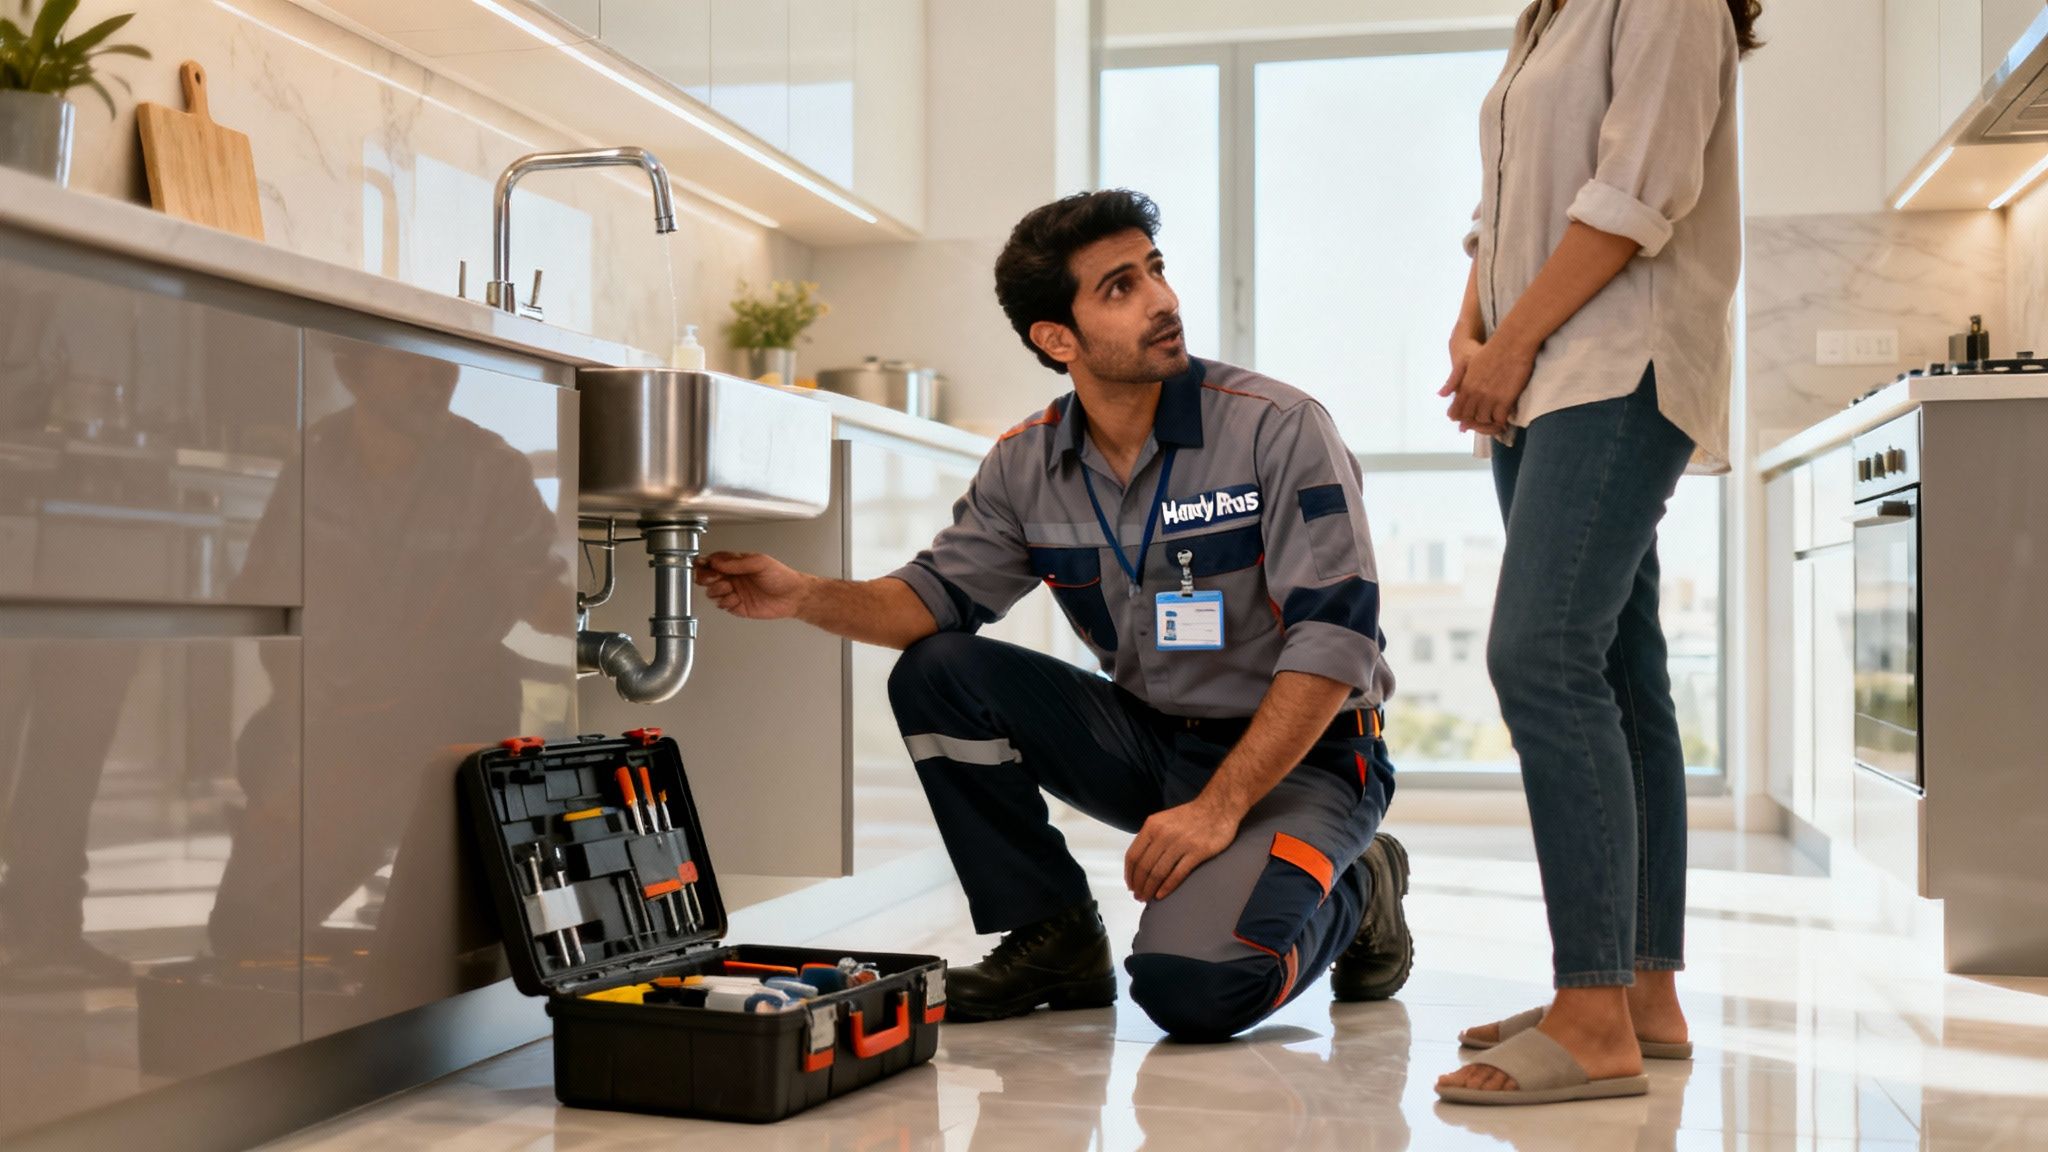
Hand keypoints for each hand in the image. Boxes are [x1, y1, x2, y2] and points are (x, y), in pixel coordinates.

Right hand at [695, 551, 809, 619]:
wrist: (793, 596)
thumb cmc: (781, 576)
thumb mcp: (759, 562)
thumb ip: (737, 562)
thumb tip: (718, 561)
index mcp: (736, 564)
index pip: (712, 562)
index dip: (704, 563)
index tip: (702, 564)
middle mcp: (732, 578)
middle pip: (706, 577)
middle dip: (706, 578)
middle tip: (716, 578)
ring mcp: (734, 592)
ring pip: (712, 592)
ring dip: (718, 590)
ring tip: (730, 588)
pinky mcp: (737, 607)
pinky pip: (722, 605)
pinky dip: (726, 602)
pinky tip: (736, 598)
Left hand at [1124, 797, 1239, 901]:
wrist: (1217, 807)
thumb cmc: (1190, 816)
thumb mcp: (1163, 820)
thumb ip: (1151, 837)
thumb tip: (1139, 862)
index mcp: (1152, 826)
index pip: (1133, 855)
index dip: (1129, 874)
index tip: (1130, 885)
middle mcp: (1163, 834)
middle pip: (1144, 867)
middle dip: (1139, 885)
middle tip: (1138, 896)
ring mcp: (1180, 843)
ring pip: (1158, 873)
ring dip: (1150, 889)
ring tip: (1147, 898)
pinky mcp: (1197, 852)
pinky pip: (1177, 874)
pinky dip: (1167, 887)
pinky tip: (1161, 894)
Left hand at [1441, 334, 1535, 435]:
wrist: (1512, 344)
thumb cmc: (1490, 351)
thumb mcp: (1466, 362)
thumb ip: (1453, 380)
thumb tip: (1441, 395)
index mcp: (1465, 386)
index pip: (1456, 412)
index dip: (1461, 418)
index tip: (1467, 420)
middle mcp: (1475, 394)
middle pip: (1469, 419)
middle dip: (1474, 423)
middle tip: (1483, 422)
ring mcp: (1490, 398)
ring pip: (1484, 421)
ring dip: (1488, 423)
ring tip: (1493, 419)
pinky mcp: (1505, 400)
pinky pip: (1499, 419)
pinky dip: (1500, 422)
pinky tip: (1503, 418)